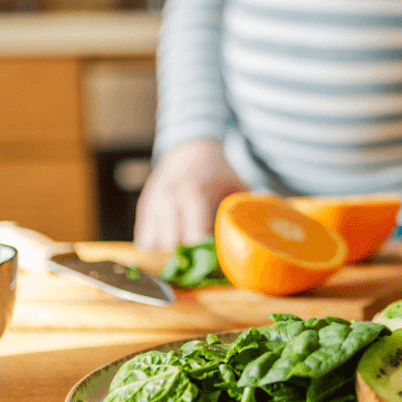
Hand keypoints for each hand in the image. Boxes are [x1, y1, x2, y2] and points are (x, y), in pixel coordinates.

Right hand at [134, 139, 248, 249]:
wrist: (189, 148)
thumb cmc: (217, 171)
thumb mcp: (235, 184)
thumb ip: (245, 205)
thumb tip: (259, 229)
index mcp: (192, 191)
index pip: (191, 230)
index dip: (202, 248)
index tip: (212, 253)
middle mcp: (168, 196)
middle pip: (169, 241)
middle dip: (184, 253)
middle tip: (199, 254)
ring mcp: (152, 202)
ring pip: (151, 242)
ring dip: (168, 251)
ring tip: (184, 247)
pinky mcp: (144, 206)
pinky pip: (142, 237)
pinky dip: (155, 245)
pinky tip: (170, 242)